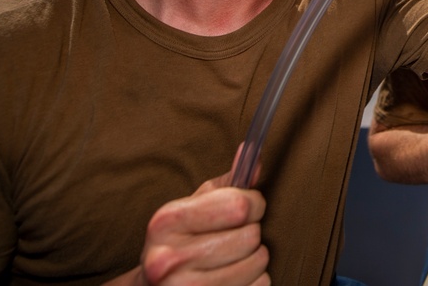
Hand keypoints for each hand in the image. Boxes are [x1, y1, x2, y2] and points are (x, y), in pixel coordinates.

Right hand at [126, 150, 268, 285]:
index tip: (249, 207)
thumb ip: (224, 185)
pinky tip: (233, 277)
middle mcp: (170, 259)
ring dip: (255, 258)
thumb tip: (252, 155)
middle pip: (251, 236)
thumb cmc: (178, 243)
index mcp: (167, 222)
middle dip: (251, 232)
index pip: (238, 206)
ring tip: (234, 257)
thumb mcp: (191, 209)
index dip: (254, 203)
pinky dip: (255, 280)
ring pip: (258, 262)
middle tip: (236, 236)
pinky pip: (260, 285)